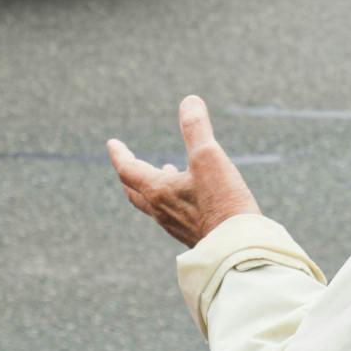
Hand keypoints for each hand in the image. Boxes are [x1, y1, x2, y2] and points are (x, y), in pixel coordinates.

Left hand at [107, 97, 260, 248]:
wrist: (239, 250)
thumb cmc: (221, 202)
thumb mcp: (208, 157)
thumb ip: (196, 128)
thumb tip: (189, 101)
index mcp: (157, 191)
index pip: (128, 170)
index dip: (119, 154)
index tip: (112, 144)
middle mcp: (161, 211)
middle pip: (134, 191)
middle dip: (129, 173)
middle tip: (126, 162)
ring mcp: (176, 226)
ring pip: (154, 204)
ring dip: (153, 185)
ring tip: (165, 169)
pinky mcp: (194, 235)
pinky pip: (173, 214)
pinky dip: (172, 198)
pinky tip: (191, 194)